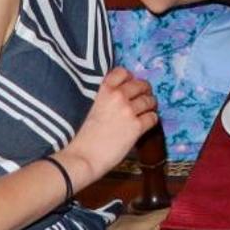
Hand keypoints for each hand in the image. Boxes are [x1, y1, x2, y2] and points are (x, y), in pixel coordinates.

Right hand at [62, 67, 157, 186]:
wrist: (79, 157)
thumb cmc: (76, 136)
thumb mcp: (85, 106)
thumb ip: (100, 97)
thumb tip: (115, 94)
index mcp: (101, 89)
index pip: (122, 72)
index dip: (129, 78)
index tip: (129, 84)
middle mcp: (117, 96)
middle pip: (140, 85)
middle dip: (144, 90)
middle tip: (143, 96)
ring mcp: (128, 110)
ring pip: (149, 100)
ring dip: (150, 104)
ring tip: (148, 109)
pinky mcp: (136, 126)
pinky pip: (152, 117)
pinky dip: (151, 119)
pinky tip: (147, 123)